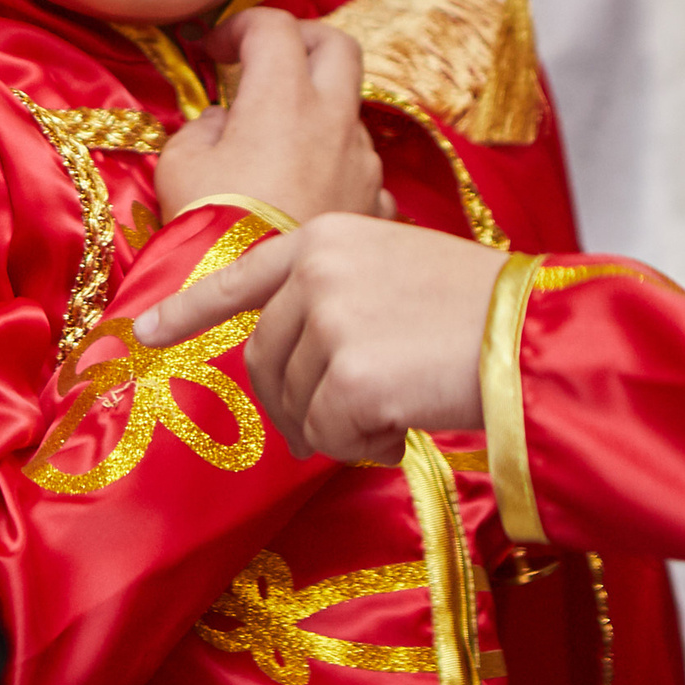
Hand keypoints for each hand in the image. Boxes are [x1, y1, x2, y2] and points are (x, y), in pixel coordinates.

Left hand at [132, 213, 503, 462]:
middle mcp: (315, 273)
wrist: (541, 335)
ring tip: (394, 409)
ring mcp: (329, 322)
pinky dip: (360, 445)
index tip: (143, 332)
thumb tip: (289, 354)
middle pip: (263, 358)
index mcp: (324, 239)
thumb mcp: (395, 266)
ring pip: (292, 401)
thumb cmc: (483, 308)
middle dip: (295, 401)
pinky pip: (326, 434)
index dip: (188, 310)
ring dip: (334, 425)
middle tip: (347, 419)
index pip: (238, 276)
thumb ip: (333, 293)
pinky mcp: (349, 377)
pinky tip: (403, 424)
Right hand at [156, 9, 389, 222]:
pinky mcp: (372, 201)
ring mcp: (361, 160)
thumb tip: (221, 120)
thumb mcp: (180, 165)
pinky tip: (304, 187)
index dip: (239, 26)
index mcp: (282, 96)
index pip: (273, 25)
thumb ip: (201, 127)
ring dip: (315, 109)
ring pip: (349, 109)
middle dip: (301, 40)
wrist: (265, 302)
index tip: (213, 49)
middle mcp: (332, 119)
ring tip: (275, 141)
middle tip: (265, 59)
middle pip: (337, 45)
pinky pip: (358, 166)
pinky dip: (331, 163)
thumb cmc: (214, 227)